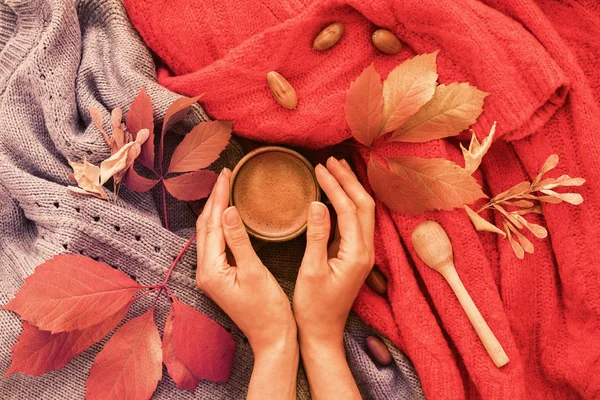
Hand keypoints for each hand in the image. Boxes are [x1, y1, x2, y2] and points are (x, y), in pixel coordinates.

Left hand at [196, 168, 297, 399]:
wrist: (273, 339)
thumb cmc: (268, 310)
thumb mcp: (255, 272)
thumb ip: (240, 241)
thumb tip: (229, 210)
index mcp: (210, 270)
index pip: (212, 224)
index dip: (219, 197)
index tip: (227, 174)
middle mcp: (204, 271)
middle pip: (206, 226)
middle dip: (215, 198)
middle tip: (226, 174)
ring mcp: (211, 275)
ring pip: (209, 233)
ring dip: (216, 209)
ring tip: (226, 186)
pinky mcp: (220, 276)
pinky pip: (216, 242)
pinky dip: (221, 224)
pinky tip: (229, 214)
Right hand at [293, 157, 374, 399]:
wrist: (321, 333)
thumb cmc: (313, 307)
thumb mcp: (311, 270)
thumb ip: (316, 235)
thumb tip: (317, 203)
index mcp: (357, 254)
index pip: (349, 209)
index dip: (335, 186)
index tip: (319, 168)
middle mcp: (366, 251)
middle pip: (364, 205)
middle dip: (348, 180)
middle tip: (331, 161)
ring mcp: (363, 253)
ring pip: (363, 212)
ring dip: (351, 189)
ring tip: (335, 169)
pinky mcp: (355, 256)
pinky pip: (356, 221)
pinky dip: (347, 203)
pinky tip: (335, 195)